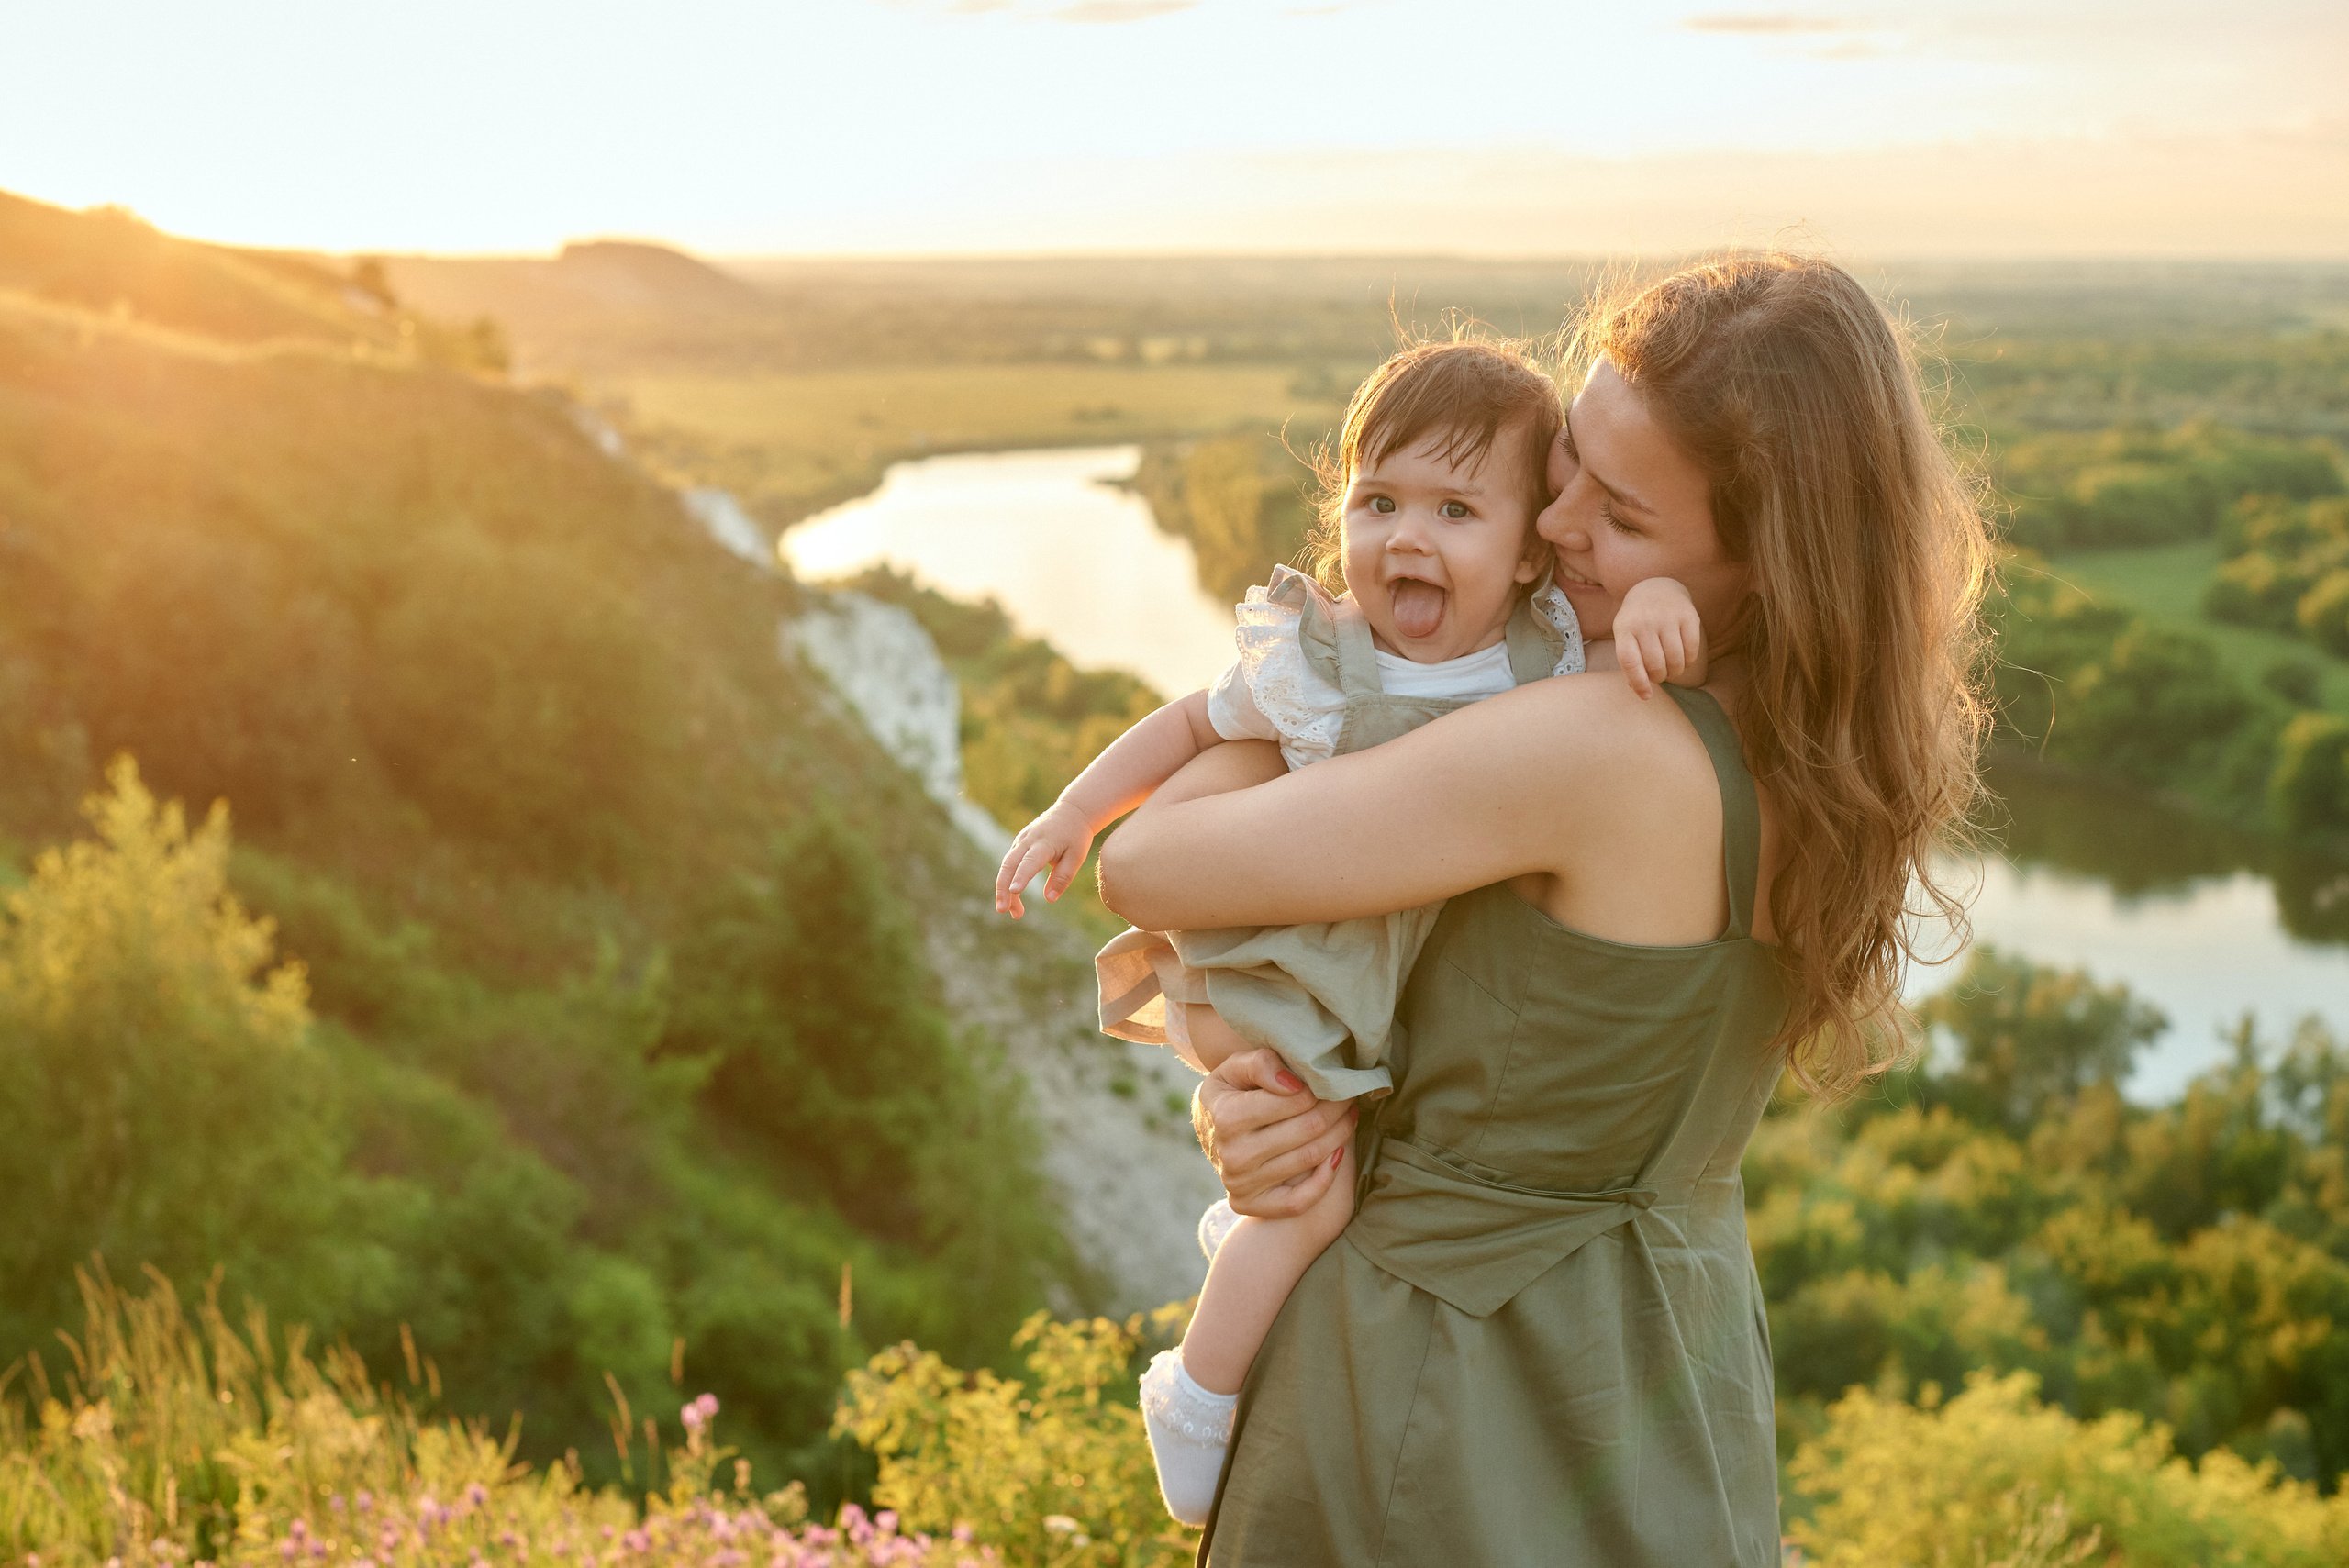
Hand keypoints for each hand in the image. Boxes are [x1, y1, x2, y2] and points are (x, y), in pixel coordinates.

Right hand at [995, 800, 1094, 916]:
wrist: (1071, 812)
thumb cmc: (1075, 836)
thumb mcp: (1077, 857)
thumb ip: (1063, 877)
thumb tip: (1049, 899)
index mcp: (1044, 842)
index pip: (1030, 861)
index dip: (1021, 877)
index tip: (1014, 891)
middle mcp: (1028, 840)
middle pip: (1009, 865)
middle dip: (1003, 888)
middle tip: (1003, 910)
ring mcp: (1020, 840)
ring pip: (1006, 866)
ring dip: (1004, 890)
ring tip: (1015, 913)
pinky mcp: (1018, 844)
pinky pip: (1009, 864)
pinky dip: (1008, 881)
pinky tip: (1013, 899)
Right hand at [1193, 1049, 1358, 1218]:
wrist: (1209, 1131)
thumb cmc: (1230, 1093)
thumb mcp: (1234, 1067)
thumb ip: (1261, 1063)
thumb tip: (1295, 1084)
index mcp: (1227, 1116)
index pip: (1296, 1100)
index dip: (1322, 1088)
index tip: (1334, 1080)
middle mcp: (1233, 1154)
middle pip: (1308, 1129)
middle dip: (1337, 1108)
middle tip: (1349, 1095)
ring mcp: (1239, 1184)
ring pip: (1310, 1159)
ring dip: (1340, 1135)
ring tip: (1348, 1116)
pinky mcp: (1246, 1204)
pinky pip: (1298, 1201)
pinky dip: (1325, 1179)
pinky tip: (1337, 1155)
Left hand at [1612, 576, 1705, 698]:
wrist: (1656, 589)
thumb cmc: (1638, 622)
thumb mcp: (1626, 637)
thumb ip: (1631, 663)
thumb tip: (1640, 691)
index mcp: (1624, 628)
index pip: (1630, 661)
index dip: (1639, 683)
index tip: (1647, 696)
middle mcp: (1645, 621)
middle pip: (1655, 665)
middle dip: (1659, 677)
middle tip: (1660, 675)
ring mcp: (1667, 617)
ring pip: (1675, 660)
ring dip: (1675, 672)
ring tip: (1672, 669)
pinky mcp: (1688, 615)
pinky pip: (1692, 650)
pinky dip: (1689, 661)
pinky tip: (1684, 659)